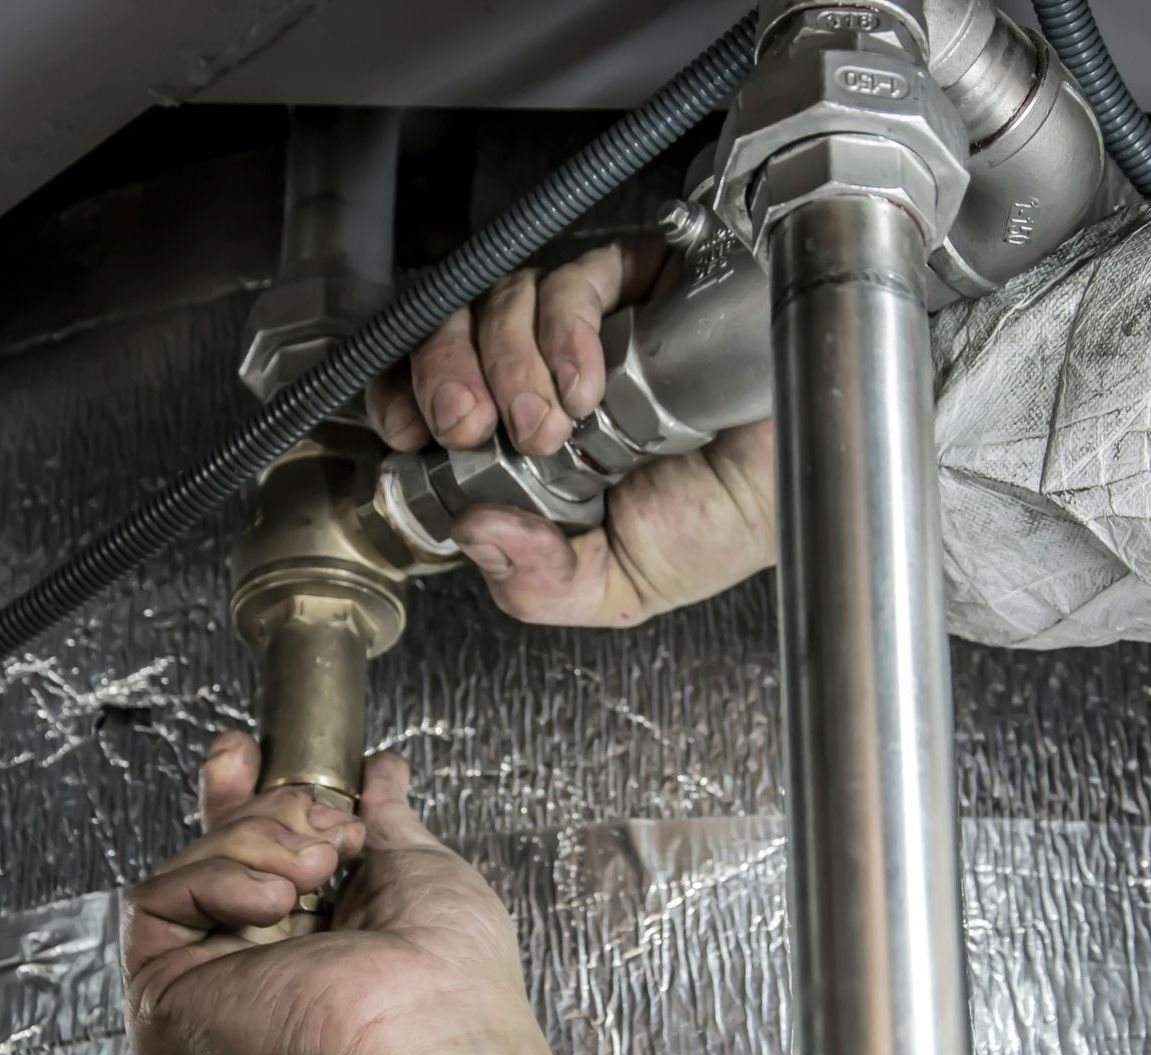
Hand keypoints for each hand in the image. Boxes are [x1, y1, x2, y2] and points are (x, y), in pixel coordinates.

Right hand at [121, 732, 568, 1054]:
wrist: (429, 1020)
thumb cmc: (448, 966)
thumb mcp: (417, 865)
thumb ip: (385, 818)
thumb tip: (382, 771)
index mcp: (312, 937)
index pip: (251, 854)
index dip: (243, 795)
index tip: (250, 751)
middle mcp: (255, 961)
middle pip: (216, 848)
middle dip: (266, 808)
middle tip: (324, 829)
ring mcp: (208, 981)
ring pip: (191, 863)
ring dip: (260, 843)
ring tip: (315, 873)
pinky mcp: (165, 999)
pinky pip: (155, 900)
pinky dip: (217, 879)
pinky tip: (272, 902)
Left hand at [368, 241, 775, 626]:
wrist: (811, 482)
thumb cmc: (726, 524)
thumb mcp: (620, 585)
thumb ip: (542, 582)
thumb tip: (473, 533)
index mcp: (528, 446)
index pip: (437, 399)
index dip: (407, 398)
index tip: (408, 430)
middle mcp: (548, 379)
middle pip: (452, 335)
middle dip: (443, 377)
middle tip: (469, 425)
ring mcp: (589, 330)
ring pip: (501, 301)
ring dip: (508, 362)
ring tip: (552, 423)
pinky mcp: (637, 286)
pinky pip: (573, 279)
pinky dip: (565, 329)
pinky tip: (590, 381)